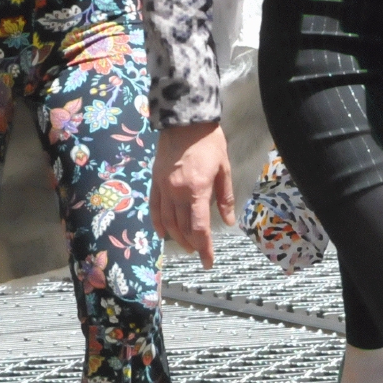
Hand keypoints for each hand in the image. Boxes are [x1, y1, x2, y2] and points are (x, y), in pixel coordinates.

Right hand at [150, 121, 232, 265]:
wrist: (185, 121)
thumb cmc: (209, 143)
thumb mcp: (223, 169)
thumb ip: (224, 198)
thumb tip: (228, 222)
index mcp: (196, 189)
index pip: (199, 228)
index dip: (204, 248)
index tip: (208, 261)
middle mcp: (176, 192)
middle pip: (182, 228)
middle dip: (192, 244)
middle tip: (200, 253)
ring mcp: (163, 188)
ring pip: (167, 222)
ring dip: (177, 237)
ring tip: (187, 245)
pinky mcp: (155, 182)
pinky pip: (154, 209)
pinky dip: (159, 224)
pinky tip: (163, 233)